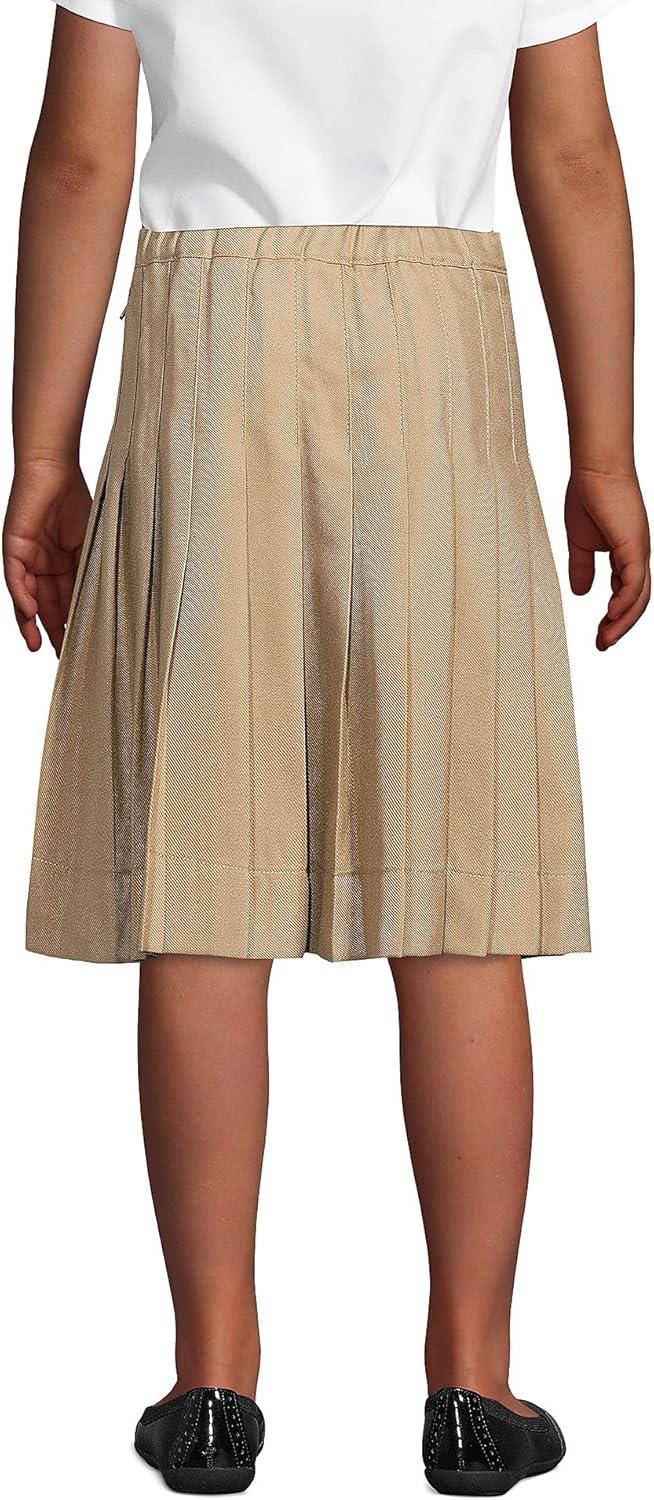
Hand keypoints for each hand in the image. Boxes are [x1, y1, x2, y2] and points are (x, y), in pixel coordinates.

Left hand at [3, 459, 91, 654]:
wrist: (54, 467)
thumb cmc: (76, 497)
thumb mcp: (92, 544)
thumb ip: (93, 571)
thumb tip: (108, 603)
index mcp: (65, 563)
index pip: (69, 599)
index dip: (74, 622)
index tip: (83, 645)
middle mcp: (44, 564)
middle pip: (47, 604)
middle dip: (53, 630)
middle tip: (62, 655)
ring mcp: (27, 557)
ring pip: (28, 596)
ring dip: (31, 622)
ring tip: (38, 645)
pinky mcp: (14, 547)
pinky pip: (16, 578)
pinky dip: (22, 596)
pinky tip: (30, 613)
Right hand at [565, 467, 649, 649]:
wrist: (595, 469)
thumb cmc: (588, 496)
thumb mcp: (580, 542)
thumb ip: (582, 568)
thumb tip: (582, 593)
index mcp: (626, 555)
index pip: (625, 594)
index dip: (613, 617)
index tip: (599, 635)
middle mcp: (637, 557)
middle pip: (636, 601)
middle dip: (620, 627)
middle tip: (602, 645)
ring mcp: (639, 552)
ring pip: (638, 597)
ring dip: (622, 622)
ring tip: (606, 639)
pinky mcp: (635, 547)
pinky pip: (634, 583)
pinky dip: (625, 603)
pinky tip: (612, 615)